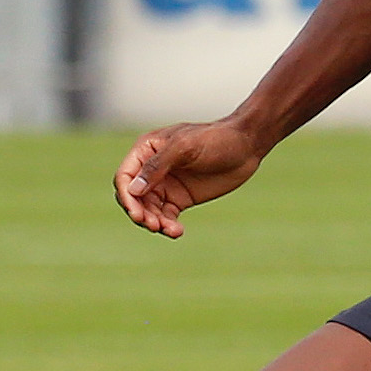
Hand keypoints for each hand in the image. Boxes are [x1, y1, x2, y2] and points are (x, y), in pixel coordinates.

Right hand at [114, 119, 264, 237]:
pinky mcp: (179, 199)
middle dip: (140, 213)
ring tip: (169, 230)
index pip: (125, 176)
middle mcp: (151, 168)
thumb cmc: (215, 139)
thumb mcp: (185, 148)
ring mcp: (165, 185)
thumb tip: (133, 189)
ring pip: (149, 210)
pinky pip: (166, 216)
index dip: (126, 196)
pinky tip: (177, 231)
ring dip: (154, 222)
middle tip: (154, 225)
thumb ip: (157, 166)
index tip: (136, 213)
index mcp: (146, 150)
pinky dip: (168, 226)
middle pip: (133, 197)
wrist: (246, 147)